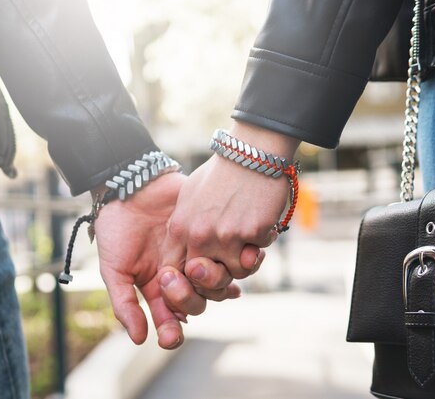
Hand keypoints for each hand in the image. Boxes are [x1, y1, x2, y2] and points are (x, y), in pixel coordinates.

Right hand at [95, 172, 239, 348]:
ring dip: (218, 287)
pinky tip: (237, 269)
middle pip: (197, 302)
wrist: (131, 187)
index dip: (171, 332)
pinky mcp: (211, 235)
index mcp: (157, 287)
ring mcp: (197, 255)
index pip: (169, 318)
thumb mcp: (113, 269)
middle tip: (174, 280)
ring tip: (214, 280)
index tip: (169, 337)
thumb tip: (140, 339)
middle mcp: (181, 275)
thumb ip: (124, 303)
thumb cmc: (116, 228)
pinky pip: (230, 256)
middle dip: (190, 300)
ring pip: (217, 283)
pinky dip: (237, 265)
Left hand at [162, 121, 299, 294]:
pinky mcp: (252, 234)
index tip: (201, 272)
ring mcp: (226, 237)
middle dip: (219, 276)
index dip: (186, 279)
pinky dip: (261, 243)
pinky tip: (262, 223)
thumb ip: (184, 228)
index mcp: (180, 227)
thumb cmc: (221, 173)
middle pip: (204, 280)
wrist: (251, 152)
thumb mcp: (190, 197)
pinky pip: (257, 255)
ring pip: (236, 272)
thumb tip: (185, 256)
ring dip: (245, 259)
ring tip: (248, 236)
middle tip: (230, 258)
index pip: (172, 270)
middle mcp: (199, 236)